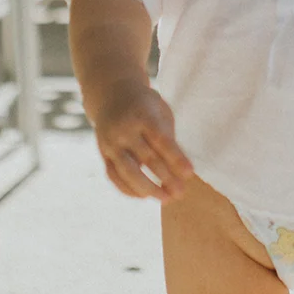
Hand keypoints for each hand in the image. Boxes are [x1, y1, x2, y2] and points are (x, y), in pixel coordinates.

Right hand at [88, 78, 193, 200]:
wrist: (111, 94)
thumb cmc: (145, 105)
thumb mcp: (160, 110)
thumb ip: (167, 136)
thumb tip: (178, 169)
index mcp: (143, 115)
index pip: (161, 140)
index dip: (176, 158)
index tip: (190, 174)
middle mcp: (125, 129)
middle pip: (147, 158)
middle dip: (166, 178)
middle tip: (181, 193)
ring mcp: (111, 142)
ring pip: (127, 171)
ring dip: (147, 189)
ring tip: (165, 199)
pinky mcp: (103, 153)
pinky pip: (114, 176)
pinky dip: (128, 189)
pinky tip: (144, 196)